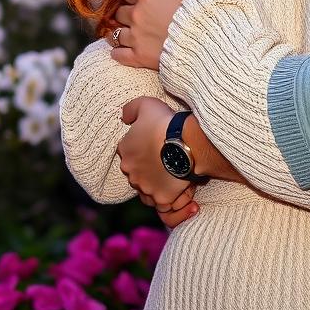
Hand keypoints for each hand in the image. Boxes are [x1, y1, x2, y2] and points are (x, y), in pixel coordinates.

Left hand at [112, 0, 202, 68]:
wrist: (204, 38)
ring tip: (123, 32)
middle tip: (130, 15)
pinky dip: (118, 52)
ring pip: (115, 33)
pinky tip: (119, 51)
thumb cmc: (199, 9)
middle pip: (119, 12)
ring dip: (119, 32)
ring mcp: (136, 36)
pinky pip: (119, 54)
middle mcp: (137, 15)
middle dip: (124, 13)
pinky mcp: (139, 56)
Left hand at [118, 98, 198, 223]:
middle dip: (148, 168)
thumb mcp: (146, 104)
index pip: (128, 151)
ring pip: (148, 189)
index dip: (141, 148)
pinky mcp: (162, 198)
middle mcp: (131, 172)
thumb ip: (131, 109)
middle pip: (137, 172)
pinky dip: (170, 200)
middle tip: (165, 159)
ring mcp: (145, 187)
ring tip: (172, 177)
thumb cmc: (165, 123)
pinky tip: (179, 191)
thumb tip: (124, 117)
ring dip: (157, 185)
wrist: (185, 142)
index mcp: (125, 150)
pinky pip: (163, 204)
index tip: (154, 143)